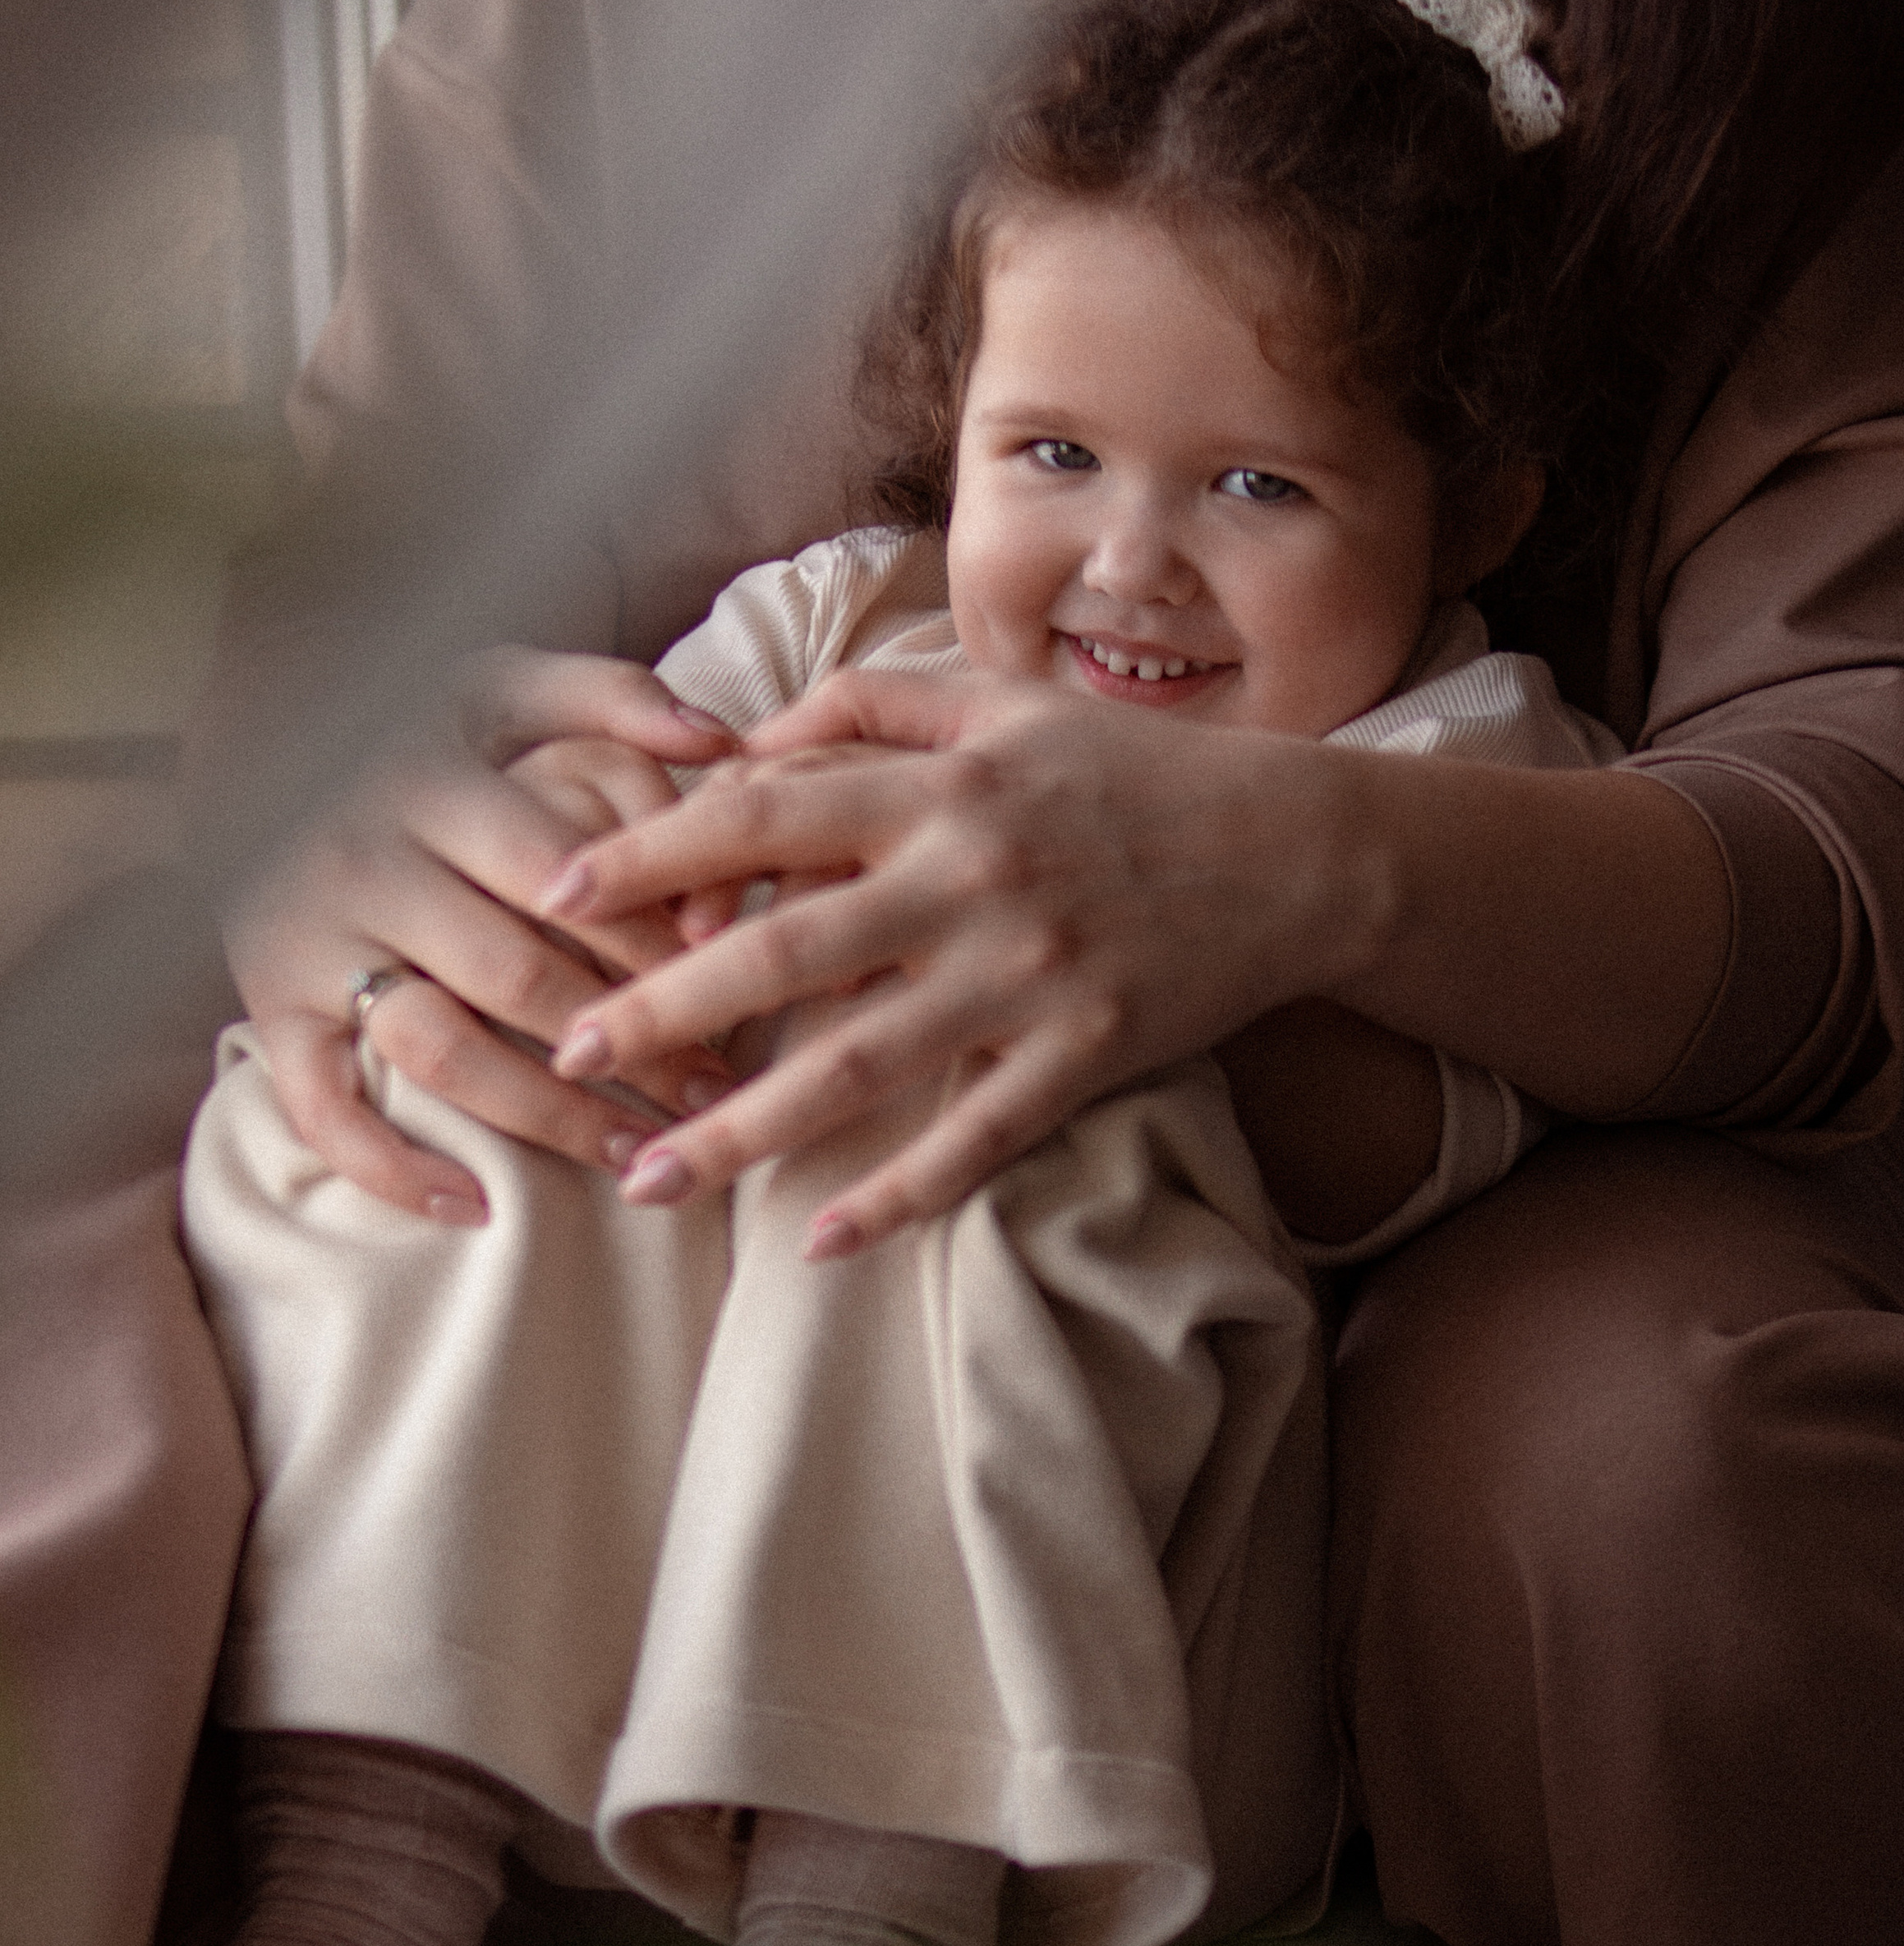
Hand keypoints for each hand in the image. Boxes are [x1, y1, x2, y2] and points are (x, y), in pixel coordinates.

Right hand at [228, 651, 740, 1219]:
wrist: (243, 746)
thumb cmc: (408, 729)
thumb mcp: (497, 684)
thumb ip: (609, 697)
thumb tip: (721, 739)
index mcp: (431, 785)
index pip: (567, 879)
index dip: (654, 941)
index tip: (735, 986)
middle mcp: (365, 864)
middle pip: (519, 976)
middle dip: (632, 1043)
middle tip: (721, 1090)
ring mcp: (311, 944)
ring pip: (440, 1052)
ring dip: (548, 1117)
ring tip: (645, 1154)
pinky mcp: (269, 1008)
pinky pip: (321, 1111)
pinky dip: (390, 1170)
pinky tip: (476, 1207)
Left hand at [531, 667, 1382, 1249]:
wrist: (1303, 848)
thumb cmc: (1135, 773)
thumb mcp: (1006, 702)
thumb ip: (870, 712)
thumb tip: (742, 747)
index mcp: (943, 784)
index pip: (764, 811)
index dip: (651, 851)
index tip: (558, 892)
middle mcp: (974, 877)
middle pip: (786, 949)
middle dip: (662, 1009)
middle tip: (565, 1059)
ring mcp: (1029, 975)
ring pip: (860, 1064)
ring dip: (745, 1130)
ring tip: (650, 1181)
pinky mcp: (1084, 1054)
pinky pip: (976, 1141)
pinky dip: (898, 1196)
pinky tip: (817, 1242)